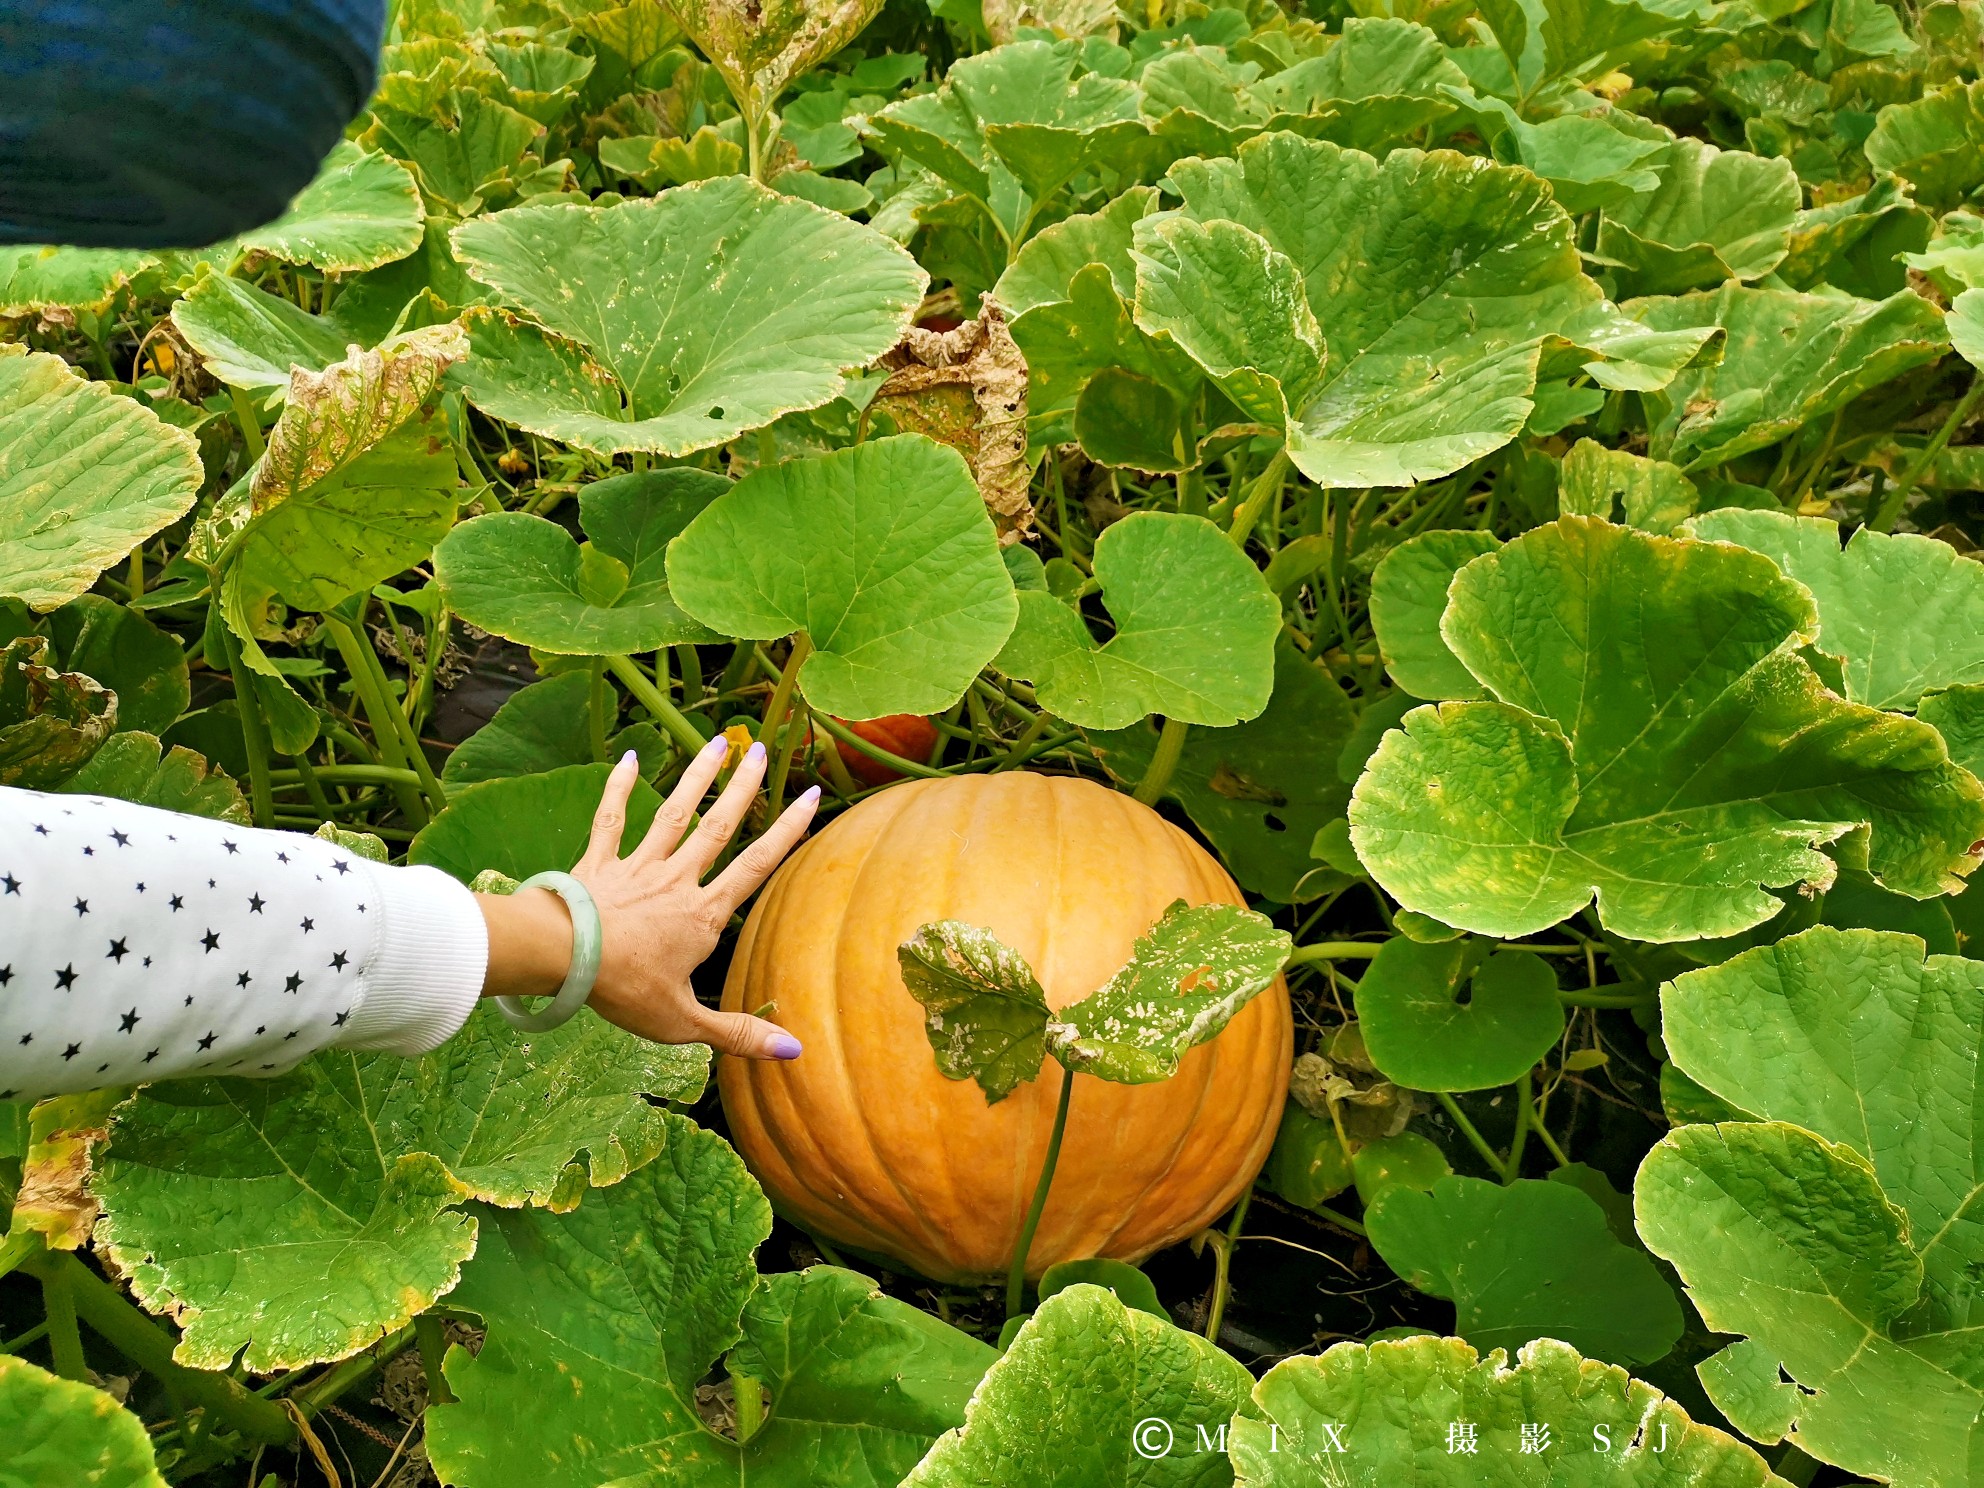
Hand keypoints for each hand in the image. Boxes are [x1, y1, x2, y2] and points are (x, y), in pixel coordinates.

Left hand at [477, 739, 818, 1059]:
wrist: (562, 959)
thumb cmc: (624, 990)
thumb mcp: (684, 1023)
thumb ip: (739, 1034)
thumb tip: (795, 1052)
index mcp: (703, 915)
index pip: (757, 866)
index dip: (789, 830)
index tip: (812, 795)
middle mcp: (676, 881)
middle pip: (719, 827)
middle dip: (743, 787)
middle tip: (761, 748)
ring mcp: (637, 867)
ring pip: (673, 814)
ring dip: (696, 777)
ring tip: (717, 743)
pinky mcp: (598, 863)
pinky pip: (610, 820)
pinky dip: (618, 788)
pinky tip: (628, 758)